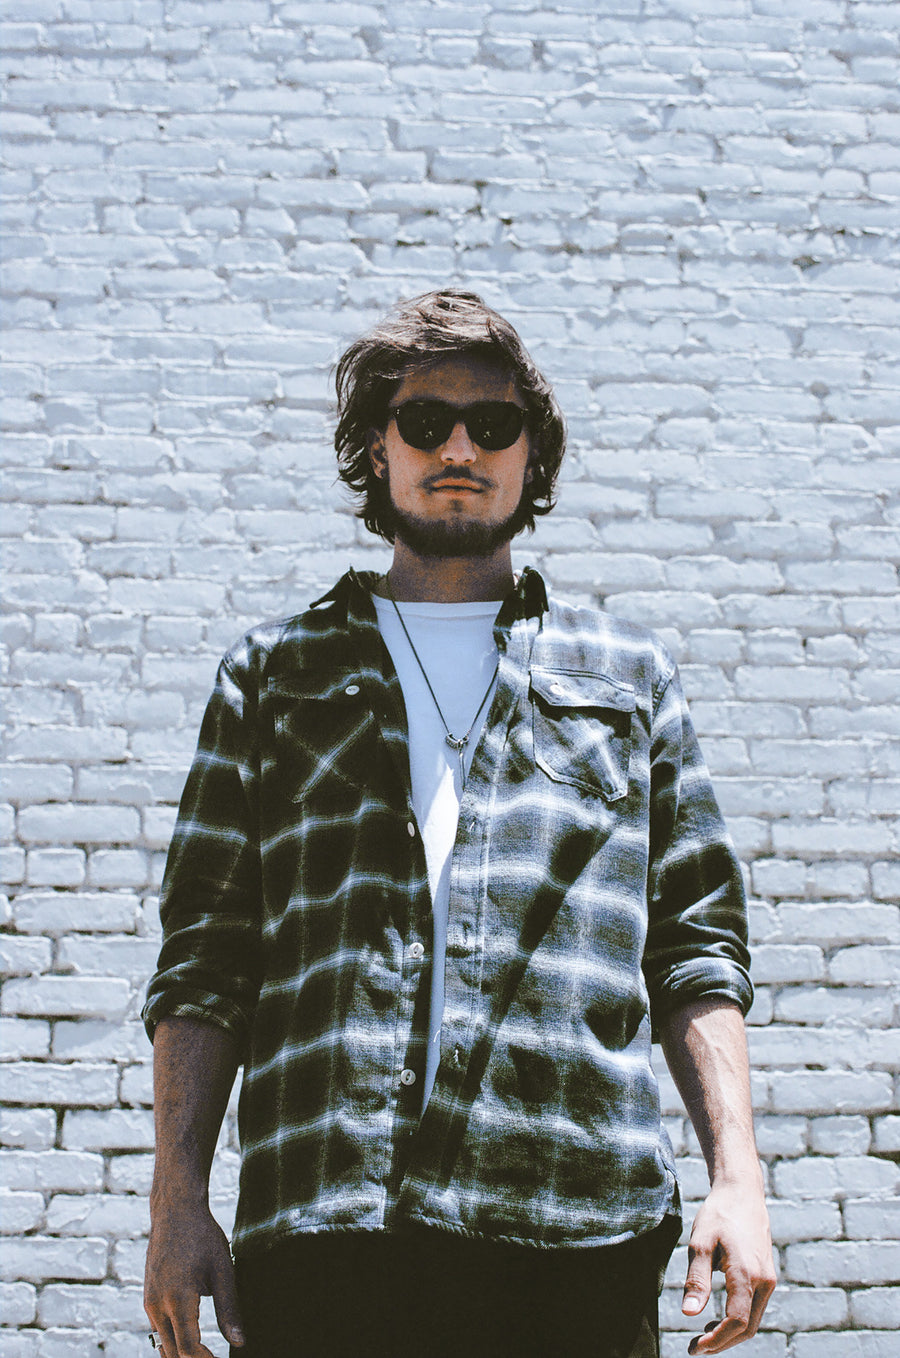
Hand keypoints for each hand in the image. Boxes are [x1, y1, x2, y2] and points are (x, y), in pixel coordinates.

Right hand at [144, 1198, 245, 1356]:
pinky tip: (189, 1341)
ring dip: (181, 1354)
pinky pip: (157, 1329)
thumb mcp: (223, 1270)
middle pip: (172, 1352)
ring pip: (162, 1343)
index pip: (188, 1348)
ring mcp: (149, 1301)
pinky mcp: (148, 1296)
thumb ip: (229, 1310)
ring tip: (205, 1356)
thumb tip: (240, 1342)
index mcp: (178, 1299)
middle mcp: (157, 1304)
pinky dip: (172, 1341)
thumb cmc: (202, 1236)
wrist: (175, 1210)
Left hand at [681, 1180, 774, 1352]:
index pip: (736, 1322)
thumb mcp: (700, 1242)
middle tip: (695, 1347)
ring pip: (752, 1321)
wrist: (742, 1193)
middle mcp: (764, 1281)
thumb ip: (697, 1279)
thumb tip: (689, 1313)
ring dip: (729, 1334)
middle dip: (722, 1343)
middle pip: (746, 1328)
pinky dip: (737, 1321)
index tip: (695, 1347)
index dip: (716, 1341)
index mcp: (747, 1273)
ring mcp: (769, 1280)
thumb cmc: (719, 1215)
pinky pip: (754, 1308)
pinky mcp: (767, 1277)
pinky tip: (716, 1318)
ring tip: (703, 1335)